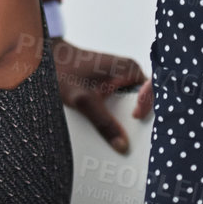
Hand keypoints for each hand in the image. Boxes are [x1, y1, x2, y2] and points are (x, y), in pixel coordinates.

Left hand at [51, 38, 148, 153]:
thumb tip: (122, 146)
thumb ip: (103, 122)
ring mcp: (122, 79)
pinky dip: (121, 116)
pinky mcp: (112, 85)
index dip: (153, 110)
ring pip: (135, 105)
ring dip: (131, 121)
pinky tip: (116, 129)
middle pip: (148, 102)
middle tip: (140, 140)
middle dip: (145, 121)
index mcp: (130, 70)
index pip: (157, 93)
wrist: (45, 57)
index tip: (137, 121)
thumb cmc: (62, 70)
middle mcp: (130, 73)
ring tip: (127, 136)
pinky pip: (124, 104)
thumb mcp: (82, 100)